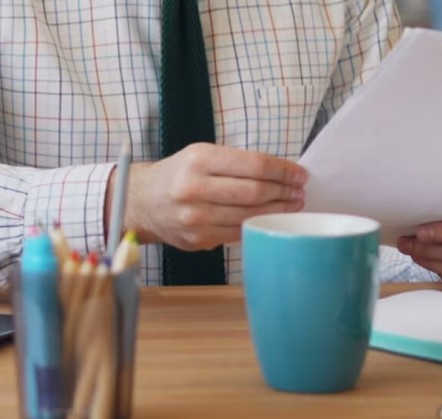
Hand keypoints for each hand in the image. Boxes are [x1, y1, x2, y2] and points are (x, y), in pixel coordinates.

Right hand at [124, 143, 306, 250]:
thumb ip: (236, 162)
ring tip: (291, 205)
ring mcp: (195, 218)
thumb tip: (281, 173)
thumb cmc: (178, 175)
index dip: (283, 170)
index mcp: (198, 161)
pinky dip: (258, 225)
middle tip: (299, 191)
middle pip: (255, 192)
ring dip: (277, 210)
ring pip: (250, 215)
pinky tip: (269, 218)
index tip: (299, 174)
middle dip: (284, 192)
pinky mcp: (197, 239)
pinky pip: (238, 232)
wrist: (141, 202)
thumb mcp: (200, 155)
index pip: (254, 165)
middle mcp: (194, 189)